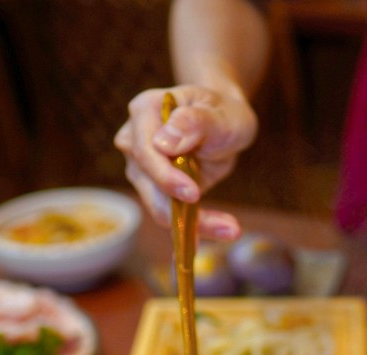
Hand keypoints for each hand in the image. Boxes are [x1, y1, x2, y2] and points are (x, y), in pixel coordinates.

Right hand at [114, 84, 258, 239]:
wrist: (224, 122)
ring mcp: (142, 169)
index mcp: (145, 112)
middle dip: (182, 212)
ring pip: (160, 206)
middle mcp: (134, 141)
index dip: (166, 176)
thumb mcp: (219, 113)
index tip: (194, 194)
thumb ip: (195, 122)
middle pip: (149, 185)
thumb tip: (162, 143)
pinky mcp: (156, 191)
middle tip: (228, 227)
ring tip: (231, 229)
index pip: (145, 151)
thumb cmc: (221, 111)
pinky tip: (221, 232)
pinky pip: (171, 215)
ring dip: (195, 225)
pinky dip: (195, 228)